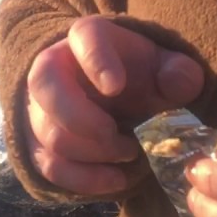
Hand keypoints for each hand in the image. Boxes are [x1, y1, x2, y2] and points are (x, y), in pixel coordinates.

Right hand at [24, 15, 204, 195]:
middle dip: (85, 121)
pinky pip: (48, 164)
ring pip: (50, 133)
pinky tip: (116, 179)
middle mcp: (52, 66)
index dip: (95, 61)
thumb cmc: (137, 74)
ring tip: (130, 153)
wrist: (112, 91)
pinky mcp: (37, 141)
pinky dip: (83, 179)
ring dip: (93, 153)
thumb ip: (179, 71)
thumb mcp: (163, 66)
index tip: (115, 86)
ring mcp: (38, 106)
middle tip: (124, 139)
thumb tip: (178, 81)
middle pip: (46, 88)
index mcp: (87, 37)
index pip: (82, 37)